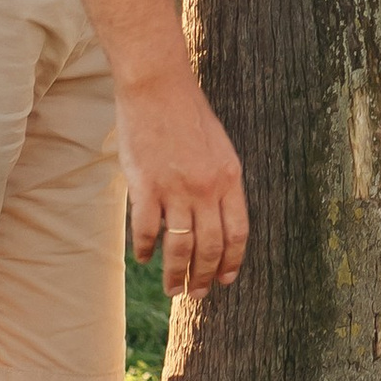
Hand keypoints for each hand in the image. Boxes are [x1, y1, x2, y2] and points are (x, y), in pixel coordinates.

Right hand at [117, 68, 249, 295]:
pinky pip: (146, 230)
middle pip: (209, 246)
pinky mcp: (145, 186)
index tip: (224, 279)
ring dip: (176, 273)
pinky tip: (143, 258)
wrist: (158, 87)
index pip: (237, 233)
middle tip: (196, 293)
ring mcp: (175, 189)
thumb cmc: (188, 114)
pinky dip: (145, 249)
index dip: (231, 261)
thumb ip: (220, 183)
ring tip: (172, 288)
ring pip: (179, 246)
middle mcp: (206, 189)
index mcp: (229, 178)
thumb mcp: (219, 148)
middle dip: (204, 276)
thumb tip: (218, 218)